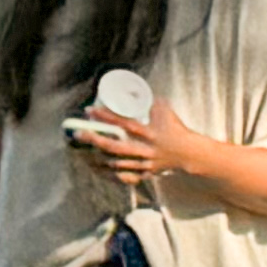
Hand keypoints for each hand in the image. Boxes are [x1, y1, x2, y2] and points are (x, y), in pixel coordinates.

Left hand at [66, 99, 205, 186]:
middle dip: (94, 140)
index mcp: (151, 133)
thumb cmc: (176, 130)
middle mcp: (146, 150)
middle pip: (115, 147)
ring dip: (97, 158)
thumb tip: (136, 90)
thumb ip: (151, 102)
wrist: (189, 154)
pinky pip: (123, 176)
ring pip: (116, 163)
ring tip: (81, 151)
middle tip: (78, 133)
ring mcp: (144, 164)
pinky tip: (96, 169)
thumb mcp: (165, 112)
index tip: (89, 110)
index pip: (124, 123)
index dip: (106, 117)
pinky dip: (109, 174)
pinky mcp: (144, 174)